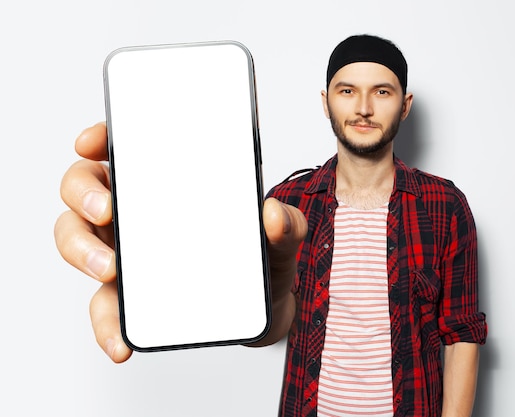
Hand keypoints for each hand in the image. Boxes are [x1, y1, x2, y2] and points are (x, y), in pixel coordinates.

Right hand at [54, 123, 306, 360]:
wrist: (265, 311)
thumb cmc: (262, 260)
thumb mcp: (281, 239)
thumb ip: (286, 225)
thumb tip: (273, 215)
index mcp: (166, 185)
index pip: (123, 150)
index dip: (100, 139)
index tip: (91, 143)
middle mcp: (138, 214)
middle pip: (84, 189)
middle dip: (84, 194)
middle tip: (108, 210)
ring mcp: (129, 254)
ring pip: (77, 241)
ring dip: (82, 252)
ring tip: (111, 270)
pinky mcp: (132, 298)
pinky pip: (105, 308)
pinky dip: (106, 326)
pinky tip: (121, 342)